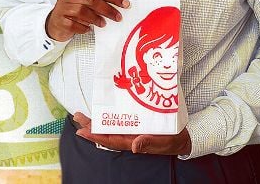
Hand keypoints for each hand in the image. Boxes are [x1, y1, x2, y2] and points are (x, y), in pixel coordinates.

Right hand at [46, 0, 128, 41]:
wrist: (53, 24)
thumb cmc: (72, 11)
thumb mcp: (82, 1)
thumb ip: (95, 0)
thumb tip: (118, 5)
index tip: (124, 4)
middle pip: (90, 0)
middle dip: (107, 9)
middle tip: (118, 17)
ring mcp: (62, 8)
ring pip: (82, 11)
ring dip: (96, 18)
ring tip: (103, 24)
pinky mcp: (60, 21)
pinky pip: (74, 25)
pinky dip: (84, 28)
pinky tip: (88, 29)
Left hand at [72, 112, 191, 155]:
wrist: (182, 137)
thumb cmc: (172, 140)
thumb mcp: (164, 142)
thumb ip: (150, 144)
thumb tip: (134, 146)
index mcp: (133, 141)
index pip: (111, 140)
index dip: (96, 136)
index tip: (83, 130)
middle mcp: (129, 136)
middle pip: (106, 133)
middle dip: (91, 126)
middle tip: (77, 117)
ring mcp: (131, 130)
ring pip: (110, 126)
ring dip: (97, 121)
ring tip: (82, 115)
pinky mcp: (136, 124)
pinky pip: (119, 121)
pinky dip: (110, 117)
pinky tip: (103, 112)